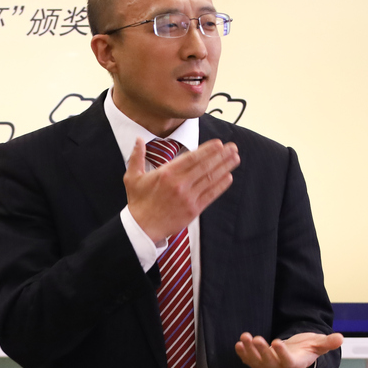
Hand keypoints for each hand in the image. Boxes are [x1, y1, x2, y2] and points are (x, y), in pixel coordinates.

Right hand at [124, 137, 238, 242]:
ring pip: (210, 179)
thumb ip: (137, 156)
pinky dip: (220, 186)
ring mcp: (188, 197)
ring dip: (224, 168)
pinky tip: (229, 177)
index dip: (207, 150)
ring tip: (235, 158)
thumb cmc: (138, 202)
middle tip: (232, 147)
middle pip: (205, 166)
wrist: (142, 228)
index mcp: (166, 173)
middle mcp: (179, 184)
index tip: (218, 143)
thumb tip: (139, 139)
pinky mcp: (193, 210)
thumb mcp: (132, 177)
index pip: (192, 157)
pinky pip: (210, 195)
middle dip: (221, 156)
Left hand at [235, 331, 344, 367]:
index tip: (277, 342)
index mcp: (295, 365)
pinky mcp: (258, 365)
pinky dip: (243, 354)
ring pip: (257, 362)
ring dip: (249, 351)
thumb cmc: (306, 350)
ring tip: (245, 337)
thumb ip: (327, 343)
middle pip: (270, 362)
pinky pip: (249, 361)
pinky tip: (239, 344)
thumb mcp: (318, 345)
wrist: (295, 357)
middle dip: (262, 351)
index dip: (282, 353)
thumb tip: (340, 338)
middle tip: (256, 338)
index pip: (288, 361)